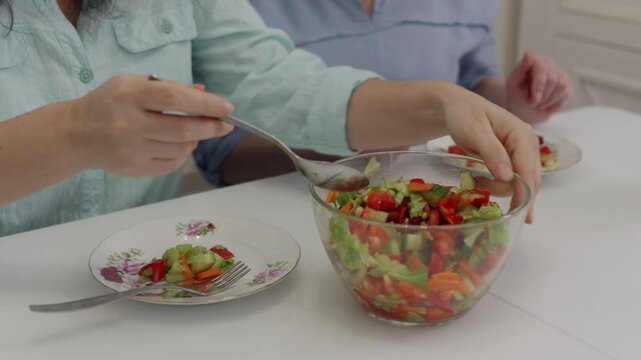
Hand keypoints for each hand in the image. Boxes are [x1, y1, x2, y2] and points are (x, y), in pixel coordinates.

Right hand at [67, 74, 233, 176]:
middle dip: (210, 128)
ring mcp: (131, 150)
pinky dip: (182, 154)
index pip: (174, 99)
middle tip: (226, 125)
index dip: (205, 104)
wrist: (77, 134)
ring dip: (196, 140)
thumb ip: (168, 87)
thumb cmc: (111, 102)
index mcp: (130, 96)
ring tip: (197, 131)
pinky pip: (171, 164)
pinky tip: (180, 145)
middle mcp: (129, 124)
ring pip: (179, 149)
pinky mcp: (133, 169)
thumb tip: (204, 92)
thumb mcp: (134, 84)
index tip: (227, 107)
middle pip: (181, 130)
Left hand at [438, 82, 540, 222]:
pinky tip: (482, 182)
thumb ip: (492, 152)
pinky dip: (499, 185)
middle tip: (489, 199)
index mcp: (522, 134)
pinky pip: (513, 178)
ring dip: (501, 188)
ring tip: (476, 181)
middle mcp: (527, 144)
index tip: (523, 214)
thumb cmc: (463, 114)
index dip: (526, 192)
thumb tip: (509, 176)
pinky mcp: (512, 158)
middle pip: (530, 179)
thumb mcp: (474, 131)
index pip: (529, 169)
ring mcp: (521, 151)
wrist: (456, 107)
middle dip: (513, 193)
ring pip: (521, 182)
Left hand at [506, 51, 572, 123]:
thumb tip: (528, 53)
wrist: (524, 108)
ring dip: (548, 100)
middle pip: (553, 80)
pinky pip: (566, 94)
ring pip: (561, 87)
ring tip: (538, 103)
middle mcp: (548, 62)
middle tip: (532, 102)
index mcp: (534, 60)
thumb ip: (521, 69)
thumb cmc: (517, 95)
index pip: (542, 68)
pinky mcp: (567, 83)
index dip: (539, 86)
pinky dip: (555, 104)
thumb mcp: (514, 84)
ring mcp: (559, 72)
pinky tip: (546, 103)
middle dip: (542, 96)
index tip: (534, 100)